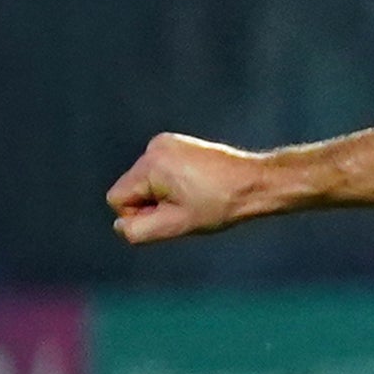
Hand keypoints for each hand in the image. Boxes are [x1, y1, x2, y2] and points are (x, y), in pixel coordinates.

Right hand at [108, 133, 270, 244]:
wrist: (256, 183)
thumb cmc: (219, 205)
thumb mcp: (176, 225)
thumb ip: (140, 230)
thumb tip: (120, 226)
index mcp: (150, 164)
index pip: (117, 198)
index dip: (140, 214)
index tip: (171, 214)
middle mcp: (154, 147)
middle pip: (131, 188)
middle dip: (152, 203)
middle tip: (186, 207)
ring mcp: (166, 142)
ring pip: (146, 181)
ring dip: (164, 195)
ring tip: (195, 197)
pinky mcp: (178, 143)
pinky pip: (160, 171)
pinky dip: (172, 183)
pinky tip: (197, 187)